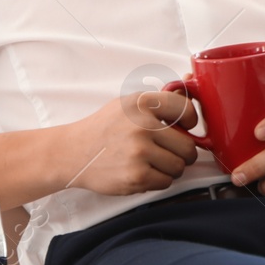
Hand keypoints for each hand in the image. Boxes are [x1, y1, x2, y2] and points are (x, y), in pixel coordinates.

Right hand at [56, 91, 199, 195]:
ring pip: (179, 166)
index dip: (191, 121)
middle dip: (183, 152)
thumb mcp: (129, 105)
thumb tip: (190, 82)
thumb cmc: (104, 129)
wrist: (73, 153)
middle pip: (188, 146)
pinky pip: (166, 182)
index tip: (186, 126)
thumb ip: (161, 100)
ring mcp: (139, 152)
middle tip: (170, 151)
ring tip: (152, 161)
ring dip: (170, 168)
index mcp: (142, 103)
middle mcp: (142, 126)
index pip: (186, 109)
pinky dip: (158, 180)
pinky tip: (143, 171)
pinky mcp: (136, 176)